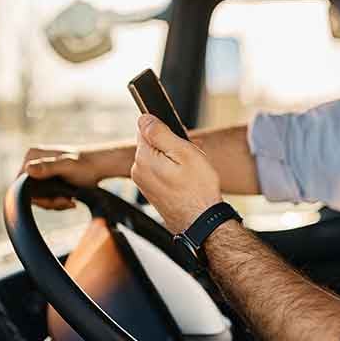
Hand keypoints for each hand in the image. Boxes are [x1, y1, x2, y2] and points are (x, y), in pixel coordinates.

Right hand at [20, 147, 122, 209]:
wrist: (101, 166)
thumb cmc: (86, 165)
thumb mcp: (67, 166)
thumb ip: (48, 167)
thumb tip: (28, 169)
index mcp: (32, 155)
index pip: (20, 183)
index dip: (35, 197)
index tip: (54, 201)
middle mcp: (33, 161)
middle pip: (28, 191)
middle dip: (47, 201)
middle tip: (65, 202)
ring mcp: (40, 170)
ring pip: (37, 196)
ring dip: (53, 203)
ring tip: (70, 201)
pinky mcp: (48, 178)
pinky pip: (45, 196)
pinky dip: (56, 202)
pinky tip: (70, 200)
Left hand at [131, 114, 221, 232]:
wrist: (201, 221)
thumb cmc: (198, 190)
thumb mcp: (184, 153)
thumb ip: (160, 133)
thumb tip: (144, 118)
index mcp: (143, 158)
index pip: (147, 128)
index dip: (167, 130)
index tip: (181, 141)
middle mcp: (138, 170)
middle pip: (153, 142)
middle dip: (172, 144)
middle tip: (191, 156)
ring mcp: (143, 182)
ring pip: (158, 156)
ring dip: (174, 158)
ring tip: (192, 170)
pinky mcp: (151, 190)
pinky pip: (160, 170)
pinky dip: (173, 170)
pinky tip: (187, 179)